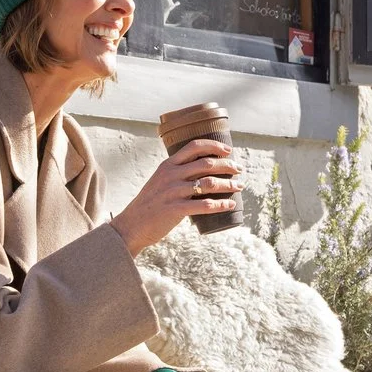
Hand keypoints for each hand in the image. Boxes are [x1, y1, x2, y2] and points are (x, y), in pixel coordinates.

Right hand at [110, 139, 239, 254]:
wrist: (132, 225)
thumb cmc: (150, 204)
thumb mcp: (159, 181)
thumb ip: (177, 174)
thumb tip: (203, 171)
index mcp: (167, 165)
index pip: (194, 146)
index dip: (214, 146)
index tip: (229, 151)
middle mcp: (171, 175)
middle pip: (206, 163)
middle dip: (227, 165)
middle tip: (239, 170)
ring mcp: (173, 192)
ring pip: (209, 183)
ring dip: (228, 184)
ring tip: (239, 187)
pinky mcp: (175, 209)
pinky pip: (204, 205)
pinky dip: (221, 204)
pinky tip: (230, 205)